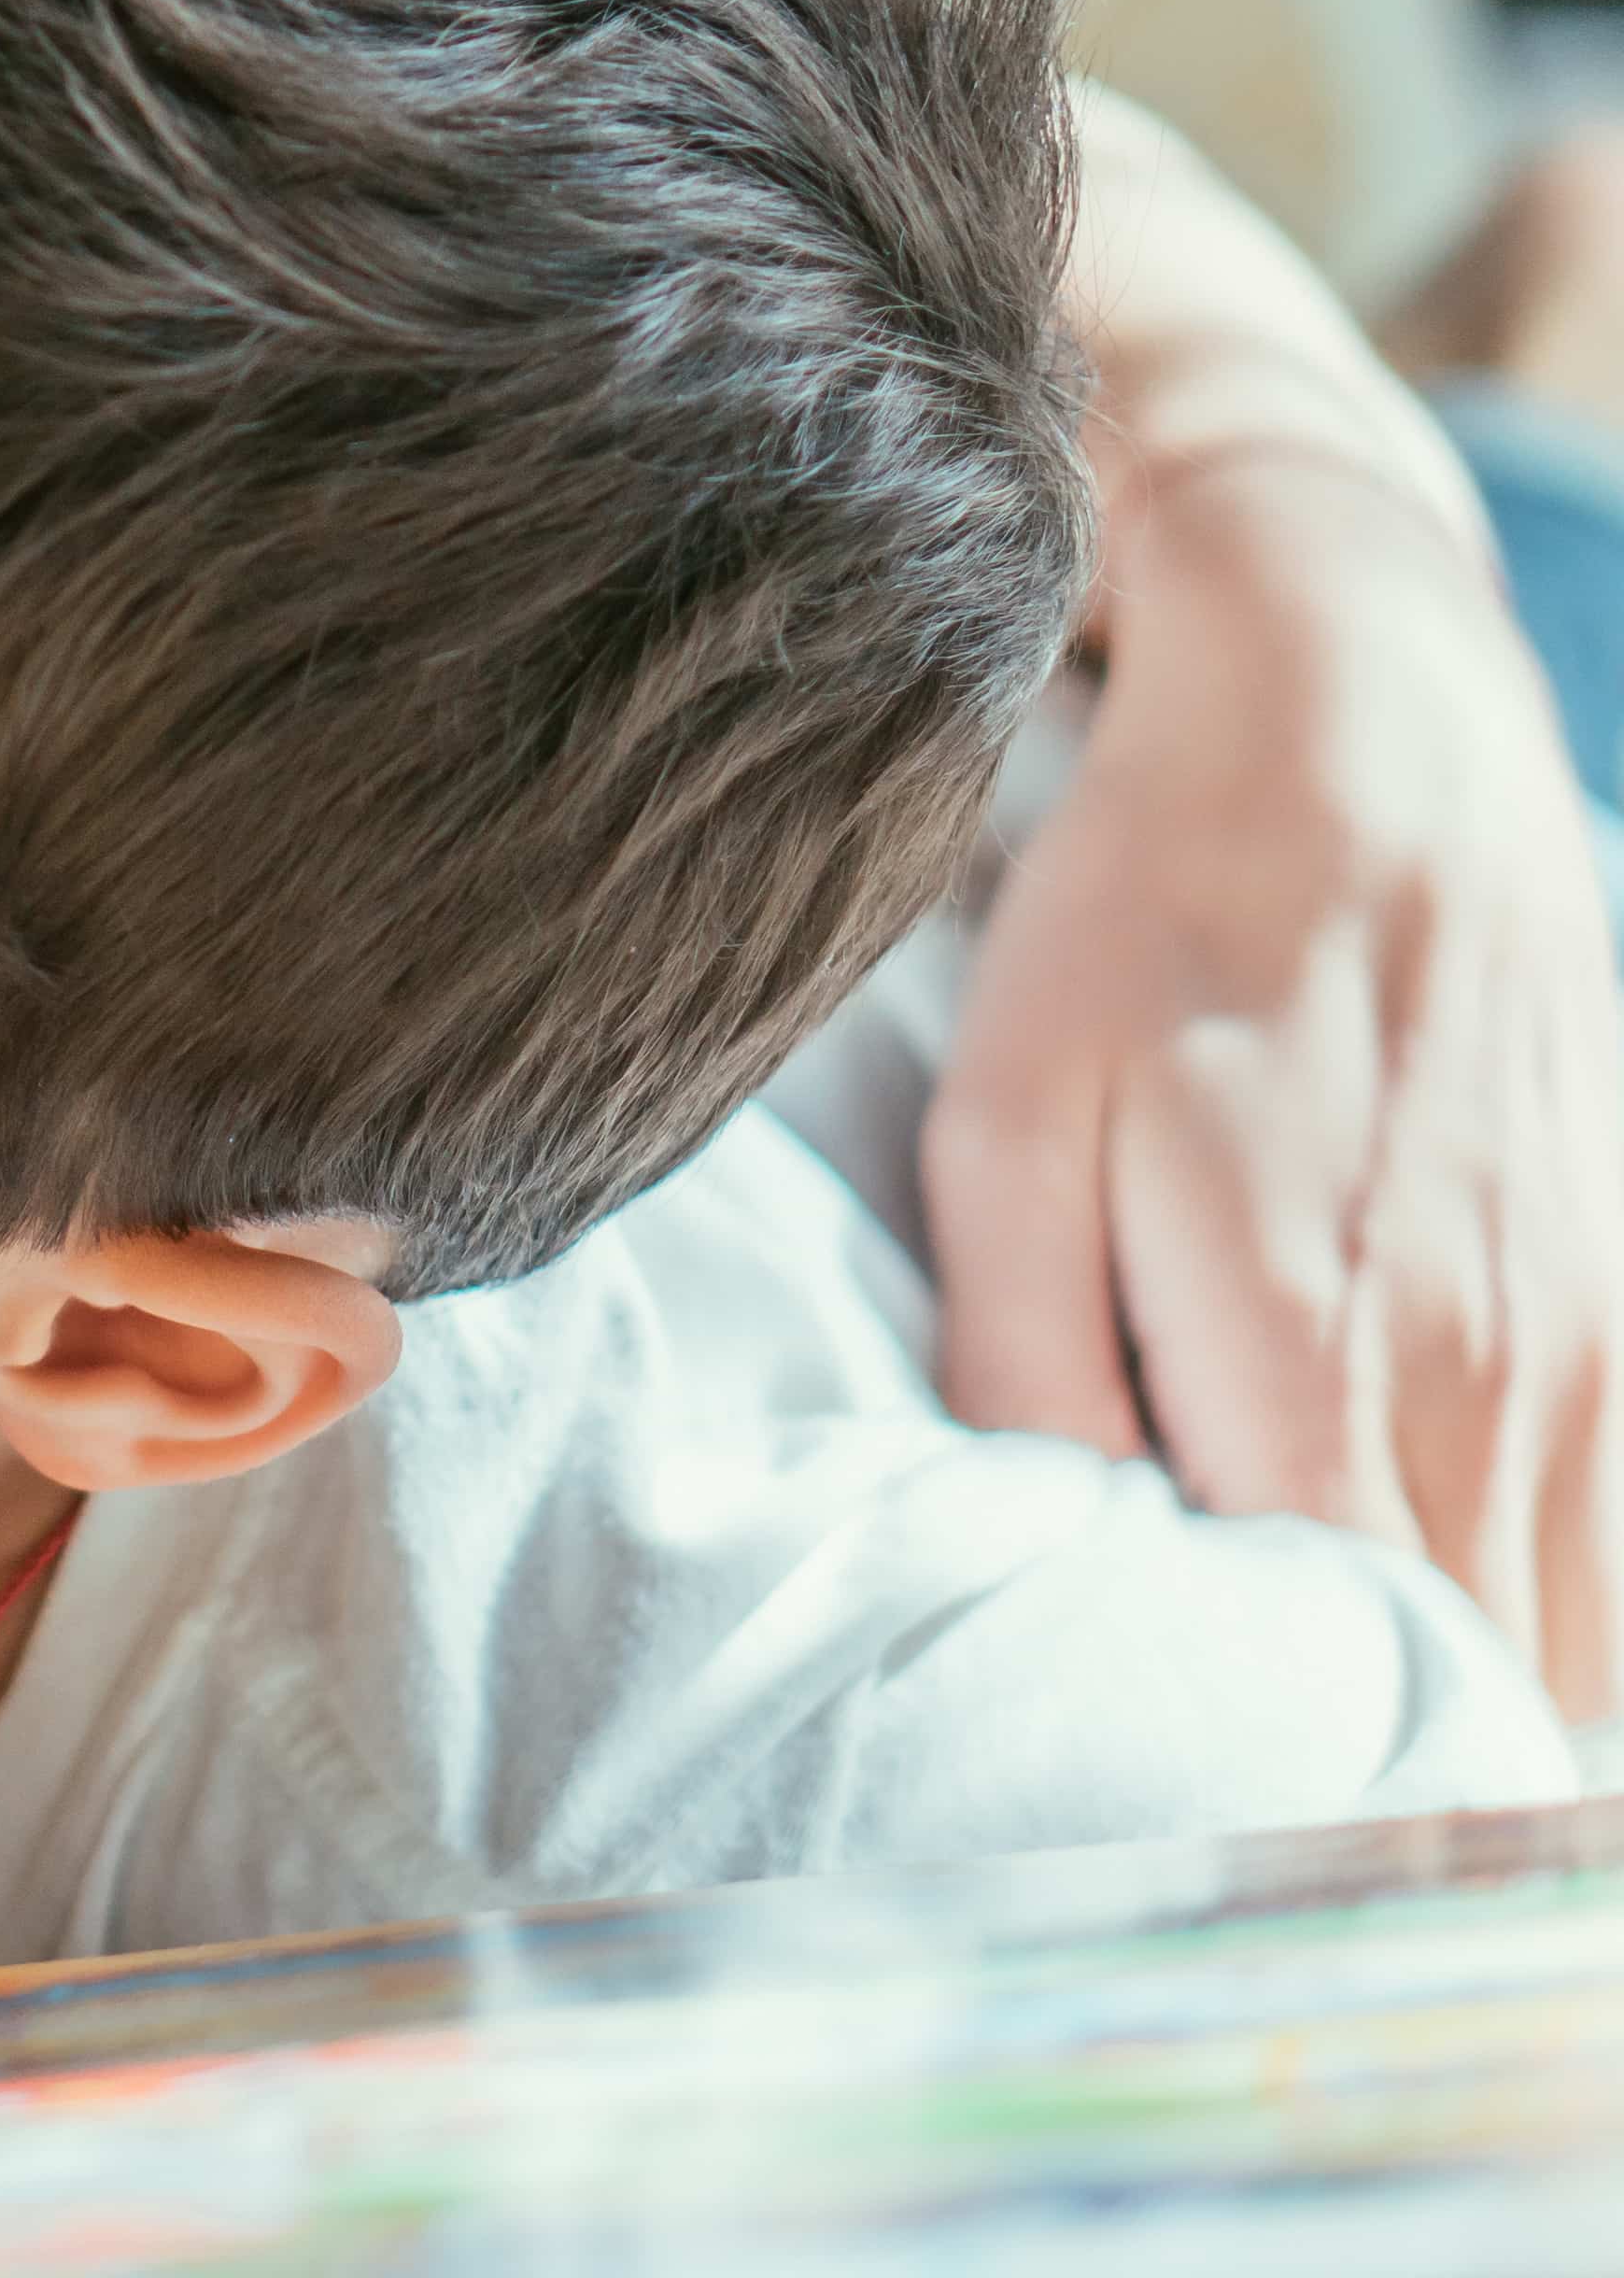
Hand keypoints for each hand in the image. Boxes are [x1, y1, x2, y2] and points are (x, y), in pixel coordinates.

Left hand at [929, 443, 1623, 1715]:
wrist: (1358, 740)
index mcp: (1321, 1357)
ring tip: (1347, 1716)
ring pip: (1573, 1624)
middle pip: (1489, 1684)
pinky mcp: (1621, 1300)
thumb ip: (1029, 1366)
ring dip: (1475, 1696)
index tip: (1229, 1831)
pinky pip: (1608, 1531)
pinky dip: (1543, 1602)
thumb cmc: (1146, 929)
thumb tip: (1062, 1551)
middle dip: (1397, 1766)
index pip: (1366, 1678)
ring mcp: (1584, 1342)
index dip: (1309, 1783)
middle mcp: (1489, 1375)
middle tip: (1274, 1789)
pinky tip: (1432, 1594)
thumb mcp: (1008, 1131)